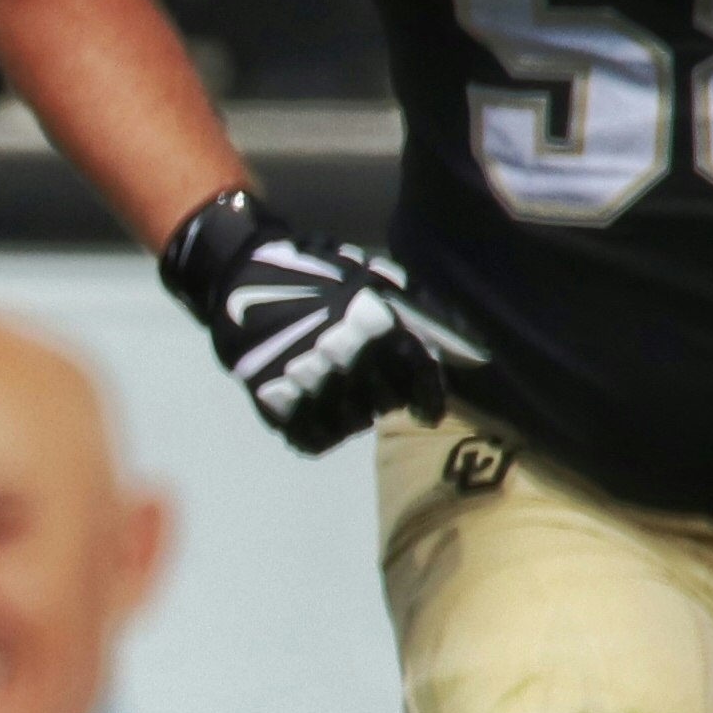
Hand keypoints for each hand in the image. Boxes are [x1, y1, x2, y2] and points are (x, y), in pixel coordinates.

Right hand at [157, 185, 459, 452]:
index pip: (417, 375)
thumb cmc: (318, 274)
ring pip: (349, 425)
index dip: (426, 398)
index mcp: (372, 320)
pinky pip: (312, 438)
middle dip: (382, 399)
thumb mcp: (377, 279)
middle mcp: (344, 352)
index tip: (424, 410)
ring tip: (338, 394)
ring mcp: (306, 378)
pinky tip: (313, 411)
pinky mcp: (273, 400)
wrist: (236, 275)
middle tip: (368, 386)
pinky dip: (317, 433)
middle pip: (383, 403)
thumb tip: (476, 357)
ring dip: (350, 416)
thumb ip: (427, 316)